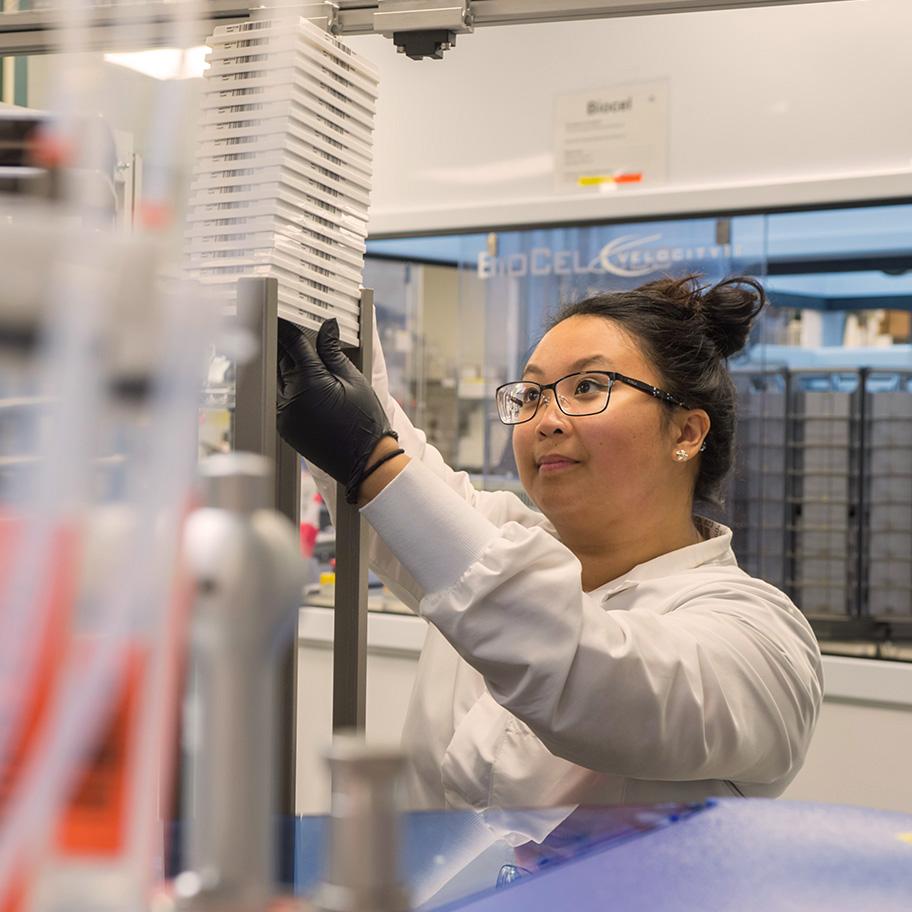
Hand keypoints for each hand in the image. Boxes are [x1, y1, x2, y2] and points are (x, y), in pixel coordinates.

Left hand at [276, 317, 397, 502]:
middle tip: (299, 336)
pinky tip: (307, 387)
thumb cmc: (365, 422)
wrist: (365, 462)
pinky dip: (290, 389)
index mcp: (309, 381)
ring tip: (306, 362)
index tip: (287, 316)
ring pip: (279, 380)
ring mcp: (284, 414)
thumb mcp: (354, 380)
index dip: (290, 327)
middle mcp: (291, 397)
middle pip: (283, 360)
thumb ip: (334, 351)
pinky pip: (281, 399)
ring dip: (288, 368)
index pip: (292, 343)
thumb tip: (327, 327)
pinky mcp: (284, 427)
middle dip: (290, 347)